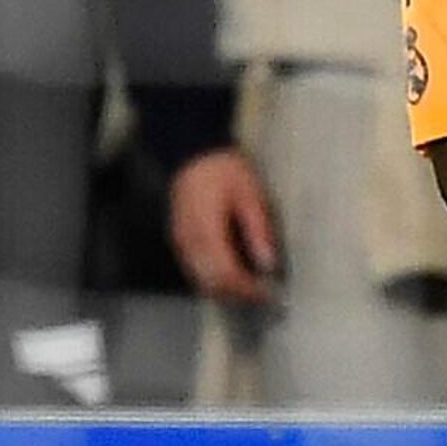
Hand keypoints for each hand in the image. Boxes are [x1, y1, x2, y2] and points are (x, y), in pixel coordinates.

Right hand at [166, 147, 280, 305]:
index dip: (248, 289)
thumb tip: (268, 265)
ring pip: (200, 281)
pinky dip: (212, 279)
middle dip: (237, 295)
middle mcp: (189, 241)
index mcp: (208, 230)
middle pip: (211, 284)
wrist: (192, 151)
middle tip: (261, 294)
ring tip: (249, 286)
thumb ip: (258, 231)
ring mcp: (180, 242)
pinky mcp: (178, 239)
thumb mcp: (250, 195)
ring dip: (224, 290)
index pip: (227, 274)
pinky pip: (193, 270)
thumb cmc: (224, 169)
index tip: (268, 293)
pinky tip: (231, 273)